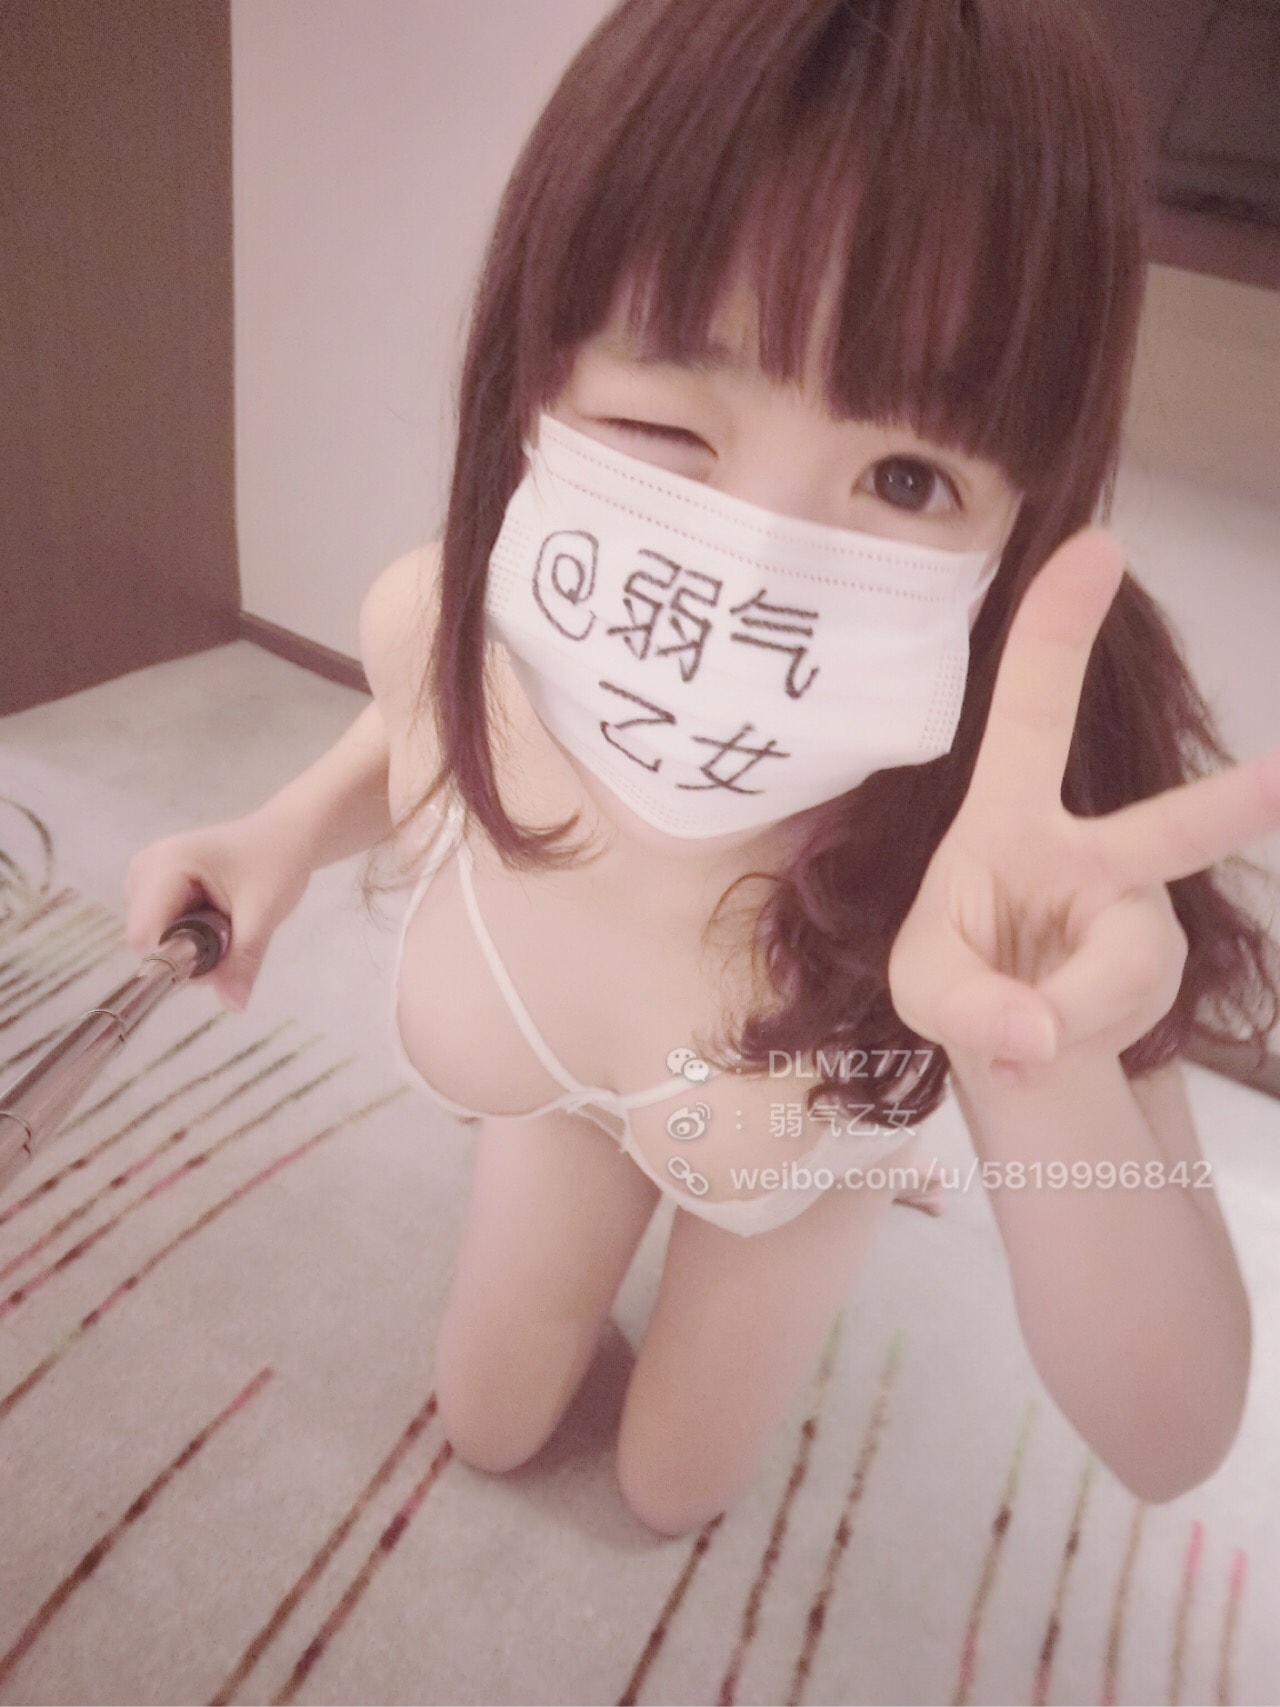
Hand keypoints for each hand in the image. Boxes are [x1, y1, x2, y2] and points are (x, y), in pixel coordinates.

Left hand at [887, 527, 1279, 1080]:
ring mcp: (1137, 908)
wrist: (1015, 1035)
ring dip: (1068, 1014)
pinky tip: (1055, 1039)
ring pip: (1128, 968)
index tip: (1098, 544)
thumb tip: (1038, 1036)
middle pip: (1169, 829)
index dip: (1058, 629)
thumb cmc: (959, 973)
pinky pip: (1127, 1013)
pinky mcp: (1163, 964)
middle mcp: (1088, 848)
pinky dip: (1081, 1039)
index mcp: (1007, 814)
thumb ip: (968, 1006)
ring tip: (1022, 1036)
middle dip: (1233, 809)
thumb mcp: (925, 989)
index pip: (1030, 709)